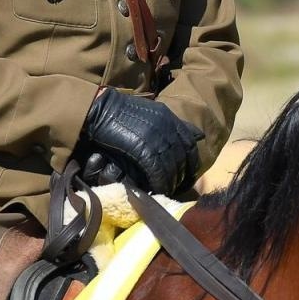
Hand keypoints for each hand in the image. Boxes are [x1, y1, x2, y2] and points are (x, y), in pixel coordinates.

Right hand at [81, 89, 204, 195]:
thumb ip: (171, 124)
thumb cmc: (123, 111)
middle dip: (183, 173)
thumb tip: (197, 135)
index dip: (192, 160)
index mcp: (170, 117)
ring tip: (168, 190)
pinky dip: (159, 182)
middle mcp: (168, 126)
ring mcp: (156, 137)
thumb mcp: (153, 112)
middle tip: (179, 186)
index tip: (189, 172)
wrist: (101, 109)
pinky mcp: (143, 149)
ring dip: (171, 181)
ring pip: (172, 166)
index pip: (191, 143)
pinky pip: (158, 171)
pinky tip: (158, 189)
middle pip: (183, 156)